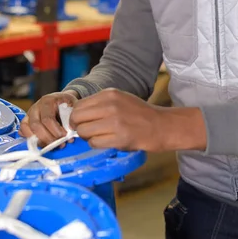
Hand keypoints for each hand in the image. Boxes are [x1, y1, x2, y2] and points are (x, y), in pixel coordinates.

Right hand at [19, 90, 78, 145]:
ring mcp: (29, 113)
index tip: (65, 137)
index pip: (47, 119)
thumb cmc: (66, 104)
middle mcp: (36, 107)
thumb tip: (69, 134)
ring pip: (26, 128)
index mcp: (47, 101)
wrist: (61, 100)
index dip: (56, 131)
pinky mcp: (26, 120)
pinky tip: (41, 143)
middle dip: (47, 138)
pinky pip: (22, 130)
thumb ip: (70, 118)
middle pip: (35, 125)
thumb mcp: (72, 106)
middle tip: (59, 145)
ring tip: (50, 146)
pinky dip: (29, 138)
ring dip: (38, 140)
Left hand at [69, 88, 206, 152]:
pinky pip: (94, 143)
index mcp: (109, 94)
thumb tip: (77, 113)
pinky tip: (106, 141)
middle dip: (78, 126)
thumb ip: (100, 103)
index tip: (80, 122)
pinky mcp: (119, 138)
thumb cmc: (138, 113)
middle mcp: (110, 106)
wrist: (161, 125)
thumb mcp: (119, 99)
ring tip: (98, 136)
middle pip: (78, 118)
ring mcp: (114, 122)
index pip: (79, 105)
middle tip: (85, 131)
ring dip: (87, 137)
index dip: (76, 116)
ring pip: (84, 131)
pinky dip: (96, 144)